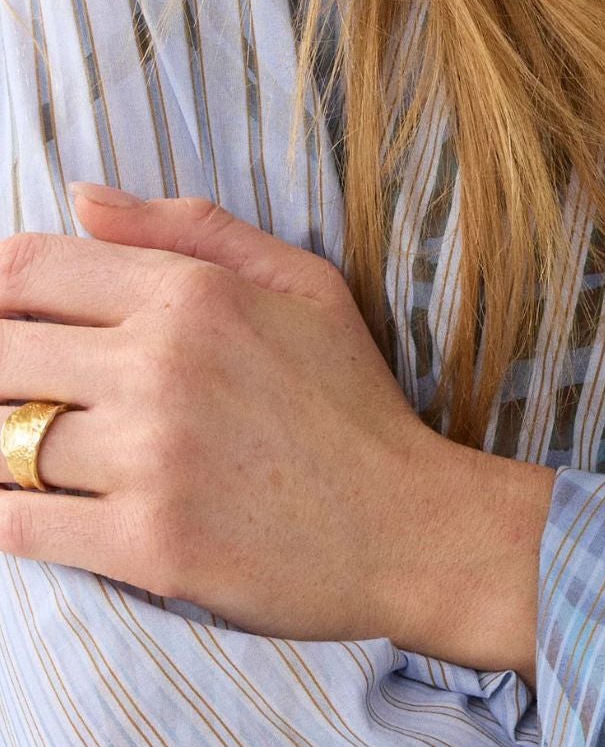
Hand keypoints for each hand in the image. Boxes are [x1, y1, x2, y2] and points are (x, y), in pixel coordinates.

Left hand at [0, 185, 552, 681]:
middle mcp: (162, 368)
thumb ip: (193, 230)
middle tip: (14, 406)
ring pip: (2, 442)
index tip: (3, 331)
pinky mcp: (151, 547)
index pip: (27, 269)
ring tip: (23, 462)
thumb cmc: (364, 415)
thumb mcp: (306, 289)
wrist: (421, 536)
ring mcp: (154, 460)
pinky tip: (16, 515)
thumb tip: (80, 199)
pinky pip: (20, 524)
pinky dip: (1, 519)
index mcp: (192, 296)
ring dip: (1, 453)